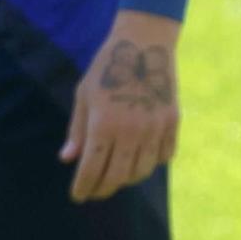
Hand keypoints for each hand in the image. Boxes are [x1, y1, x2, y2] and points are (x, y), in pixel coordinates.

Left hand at [62, 10, 181, 202]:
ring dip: (127, 179)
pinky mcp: (173, 122)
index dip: (83, 187)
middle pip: (117, 176)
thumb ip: (77, 130)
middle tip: (95, 192)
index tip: (78, 196)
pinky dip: (151, 163)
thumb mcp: (84, 95)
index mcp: (104, 123)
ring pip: (142, 171)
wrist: (145, 43)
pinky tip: (140, 160)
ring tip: (116, 176)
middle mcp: (131, 130)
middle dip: (103, 189)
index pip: (92, 169)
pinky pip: (164, 156)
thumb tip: (68, 159)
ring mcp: (155, 127)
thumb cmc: (107, 67)